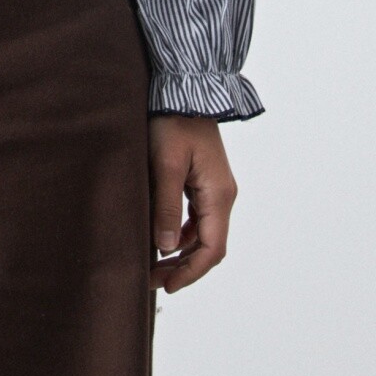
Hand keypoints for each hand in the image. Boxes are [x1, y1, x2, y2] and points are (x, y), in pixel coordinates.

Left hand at [148, 115, 237, 293]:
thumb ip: (166, 206)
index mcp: (219, 194)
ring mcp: (214, 188)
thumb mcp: (166, 165)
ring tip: (153, 265)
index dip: (190, 272)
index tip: (167, 286)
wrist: (183, 89)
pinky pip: (196, 218)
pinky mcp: (203, 181)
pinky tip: (161, 238)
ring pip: (202, 233)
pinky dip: (180, 234)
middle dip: (183, 267)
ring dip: (181, 252)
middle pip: (209, 245)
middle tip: (153, 280)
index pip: (211, 249)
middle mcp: (222, 195)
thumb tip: (164, 247)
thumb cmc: (173, 122)